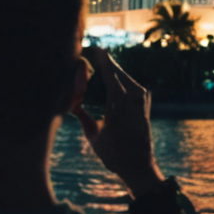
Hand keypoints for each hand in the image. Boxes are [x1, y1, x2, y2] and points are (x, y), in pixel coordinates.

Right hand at [73, 46, 163, 196]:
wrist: (139, 166)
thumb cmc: (113, 153)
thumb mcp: (93, 133)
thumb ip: (81, 113)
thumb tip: (68, 101)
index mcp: (120, 99)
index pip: (107, 66)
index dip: (94, 54)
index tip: (82, 48)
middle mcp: (134, 93)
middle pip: (114, 66)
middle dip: (98, 59)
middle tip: (81, 56)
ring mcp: (142, 95)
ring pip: (121, 72)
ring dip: (106, 68)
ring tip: (89, 67)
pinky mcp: (144, 99)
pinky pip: (127, 81)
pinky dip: (115, 77)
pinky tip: (102, 79)